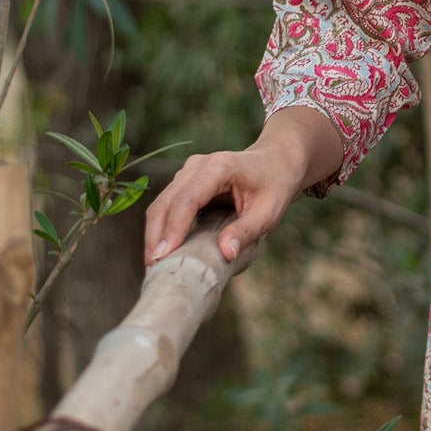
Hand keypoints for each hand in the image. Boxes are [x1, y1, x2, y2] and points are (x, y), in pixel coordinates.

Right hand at [144, 144, 301, 266]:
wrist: (276, 161)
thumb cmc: (275, 186)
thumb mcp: (269, 211)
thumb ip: (246, 231)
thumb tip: (225, 254)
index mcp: (220, 168)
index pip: (187, 200)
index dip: (174, 229)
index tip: (164, 256)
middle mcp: (197, 166)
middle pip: (165, 202)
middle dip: (156, 237)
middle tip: (154, 269)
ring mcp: (188, 172)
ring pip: (161, 204)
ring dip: (155, 234)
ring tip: (154, 265)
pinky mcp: (185, 181)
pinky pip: (167, 205)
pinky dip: (161, 228)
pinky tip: (162, 250)